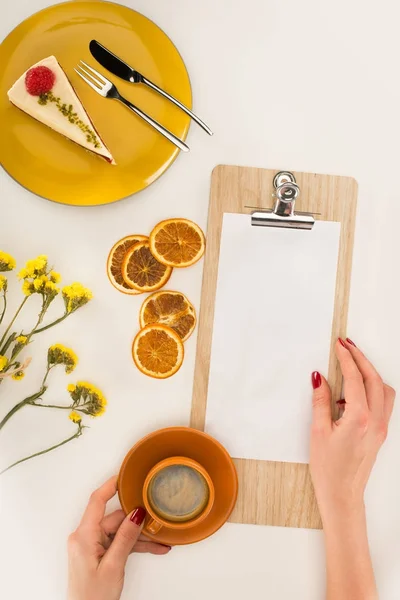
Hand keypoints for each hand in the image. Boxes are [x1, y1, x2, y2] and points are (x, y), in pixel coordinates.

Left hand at [68, 476, 170, 599]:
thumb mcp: (114, 566)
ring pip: (118, 531)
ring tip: (159, 539)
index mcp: (83, 536)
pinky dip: (133, 545)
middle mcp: (84, 538)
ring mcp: (91, 546)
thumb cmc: (92, 599)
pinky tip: (153, 548)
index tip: (125, 474)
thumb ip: (125, 537)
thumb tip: (136, 513)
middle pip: (113, 517)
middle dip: (136, 519)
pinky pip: (117, 543)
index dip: (111, 485)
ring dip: (139, 536)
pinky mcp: (97, 555)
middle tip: (156, 517)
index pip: (97, 501)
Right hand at [310, 338, 394, 519]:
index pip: (355, 378)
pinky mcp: (381, 432)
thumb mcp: (318, 431)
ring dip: (371, 372)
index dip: (347, 358)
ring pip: (384, 389)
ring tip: (353, 363)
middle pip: (374, 379)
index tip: (339, 345)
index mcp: (359, 418)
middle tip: (347, 345)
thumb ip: (320, 401)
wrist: (343, 495)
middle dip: (361, 358)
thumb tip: (319, 378)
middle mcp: (376, 421)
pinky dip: (373, 388)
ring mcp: (381, 427)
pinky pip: (384, 402)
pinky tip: (355, 390)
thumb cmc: (329, 469)